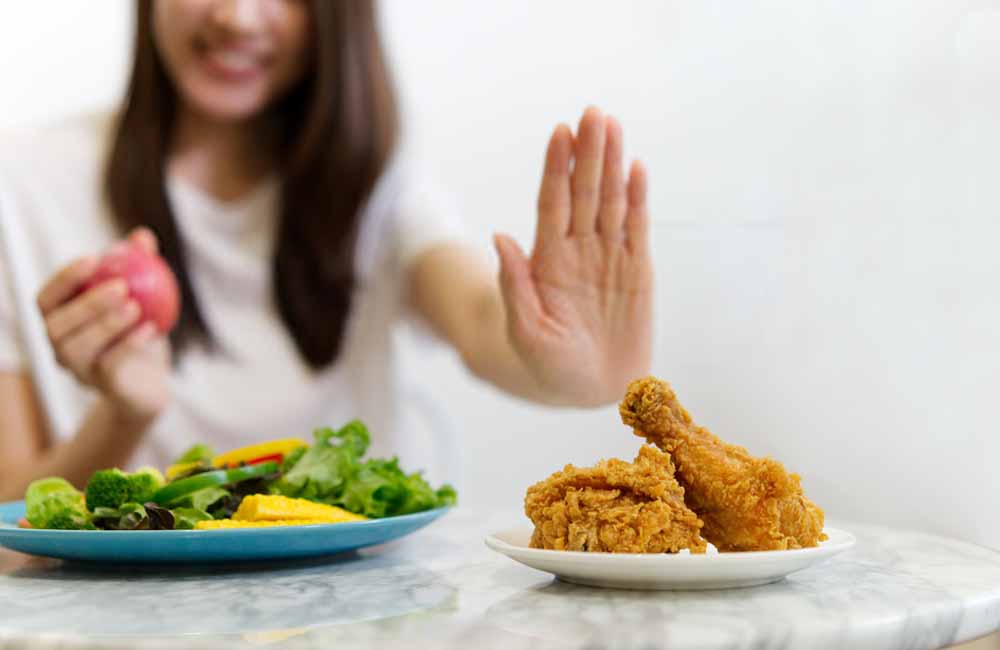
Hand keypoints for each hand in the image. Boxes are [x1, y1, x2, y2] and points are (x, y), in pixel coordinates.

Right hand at [36, 228, 170, 422]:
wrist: (151, 383)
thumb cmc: (138, 332)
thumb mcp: (144, 298)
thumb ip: (140, 267)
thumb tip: (143, 235)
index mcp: (61, 322)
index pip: (46, 299)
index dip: (64, 279)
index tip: (93, 258)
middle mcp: (60, 348)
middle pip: (57, 326)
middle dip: (86, 303)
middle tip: (120, 285)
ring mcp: (79, 372)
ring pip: (77, 348)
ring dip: (105, 324)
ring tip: (134, 306)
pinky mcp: (104, 388)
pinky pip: (110, 367)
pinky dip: (129, 345)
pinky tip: (150, 328)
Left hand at [494, 107, 652, 406]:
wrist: (590, 389)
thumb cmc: (549, 364)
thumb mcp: (526, 331)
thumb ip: (515, 285)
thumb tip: (498, 238)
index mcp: (548, 260)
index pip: (551, 204)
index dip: (556, 169)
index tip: (559, 133)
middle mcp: (578, 249)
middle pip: (582, 192)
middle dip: (587, 153)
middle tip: (592, 113)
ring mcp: (608, 257)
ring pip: (610, 201)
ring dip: (613, 165)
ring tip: (613, 126)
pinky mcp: (637, 270)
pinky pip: (637, 228)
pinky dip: (638, 199)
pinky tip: (636, 169)